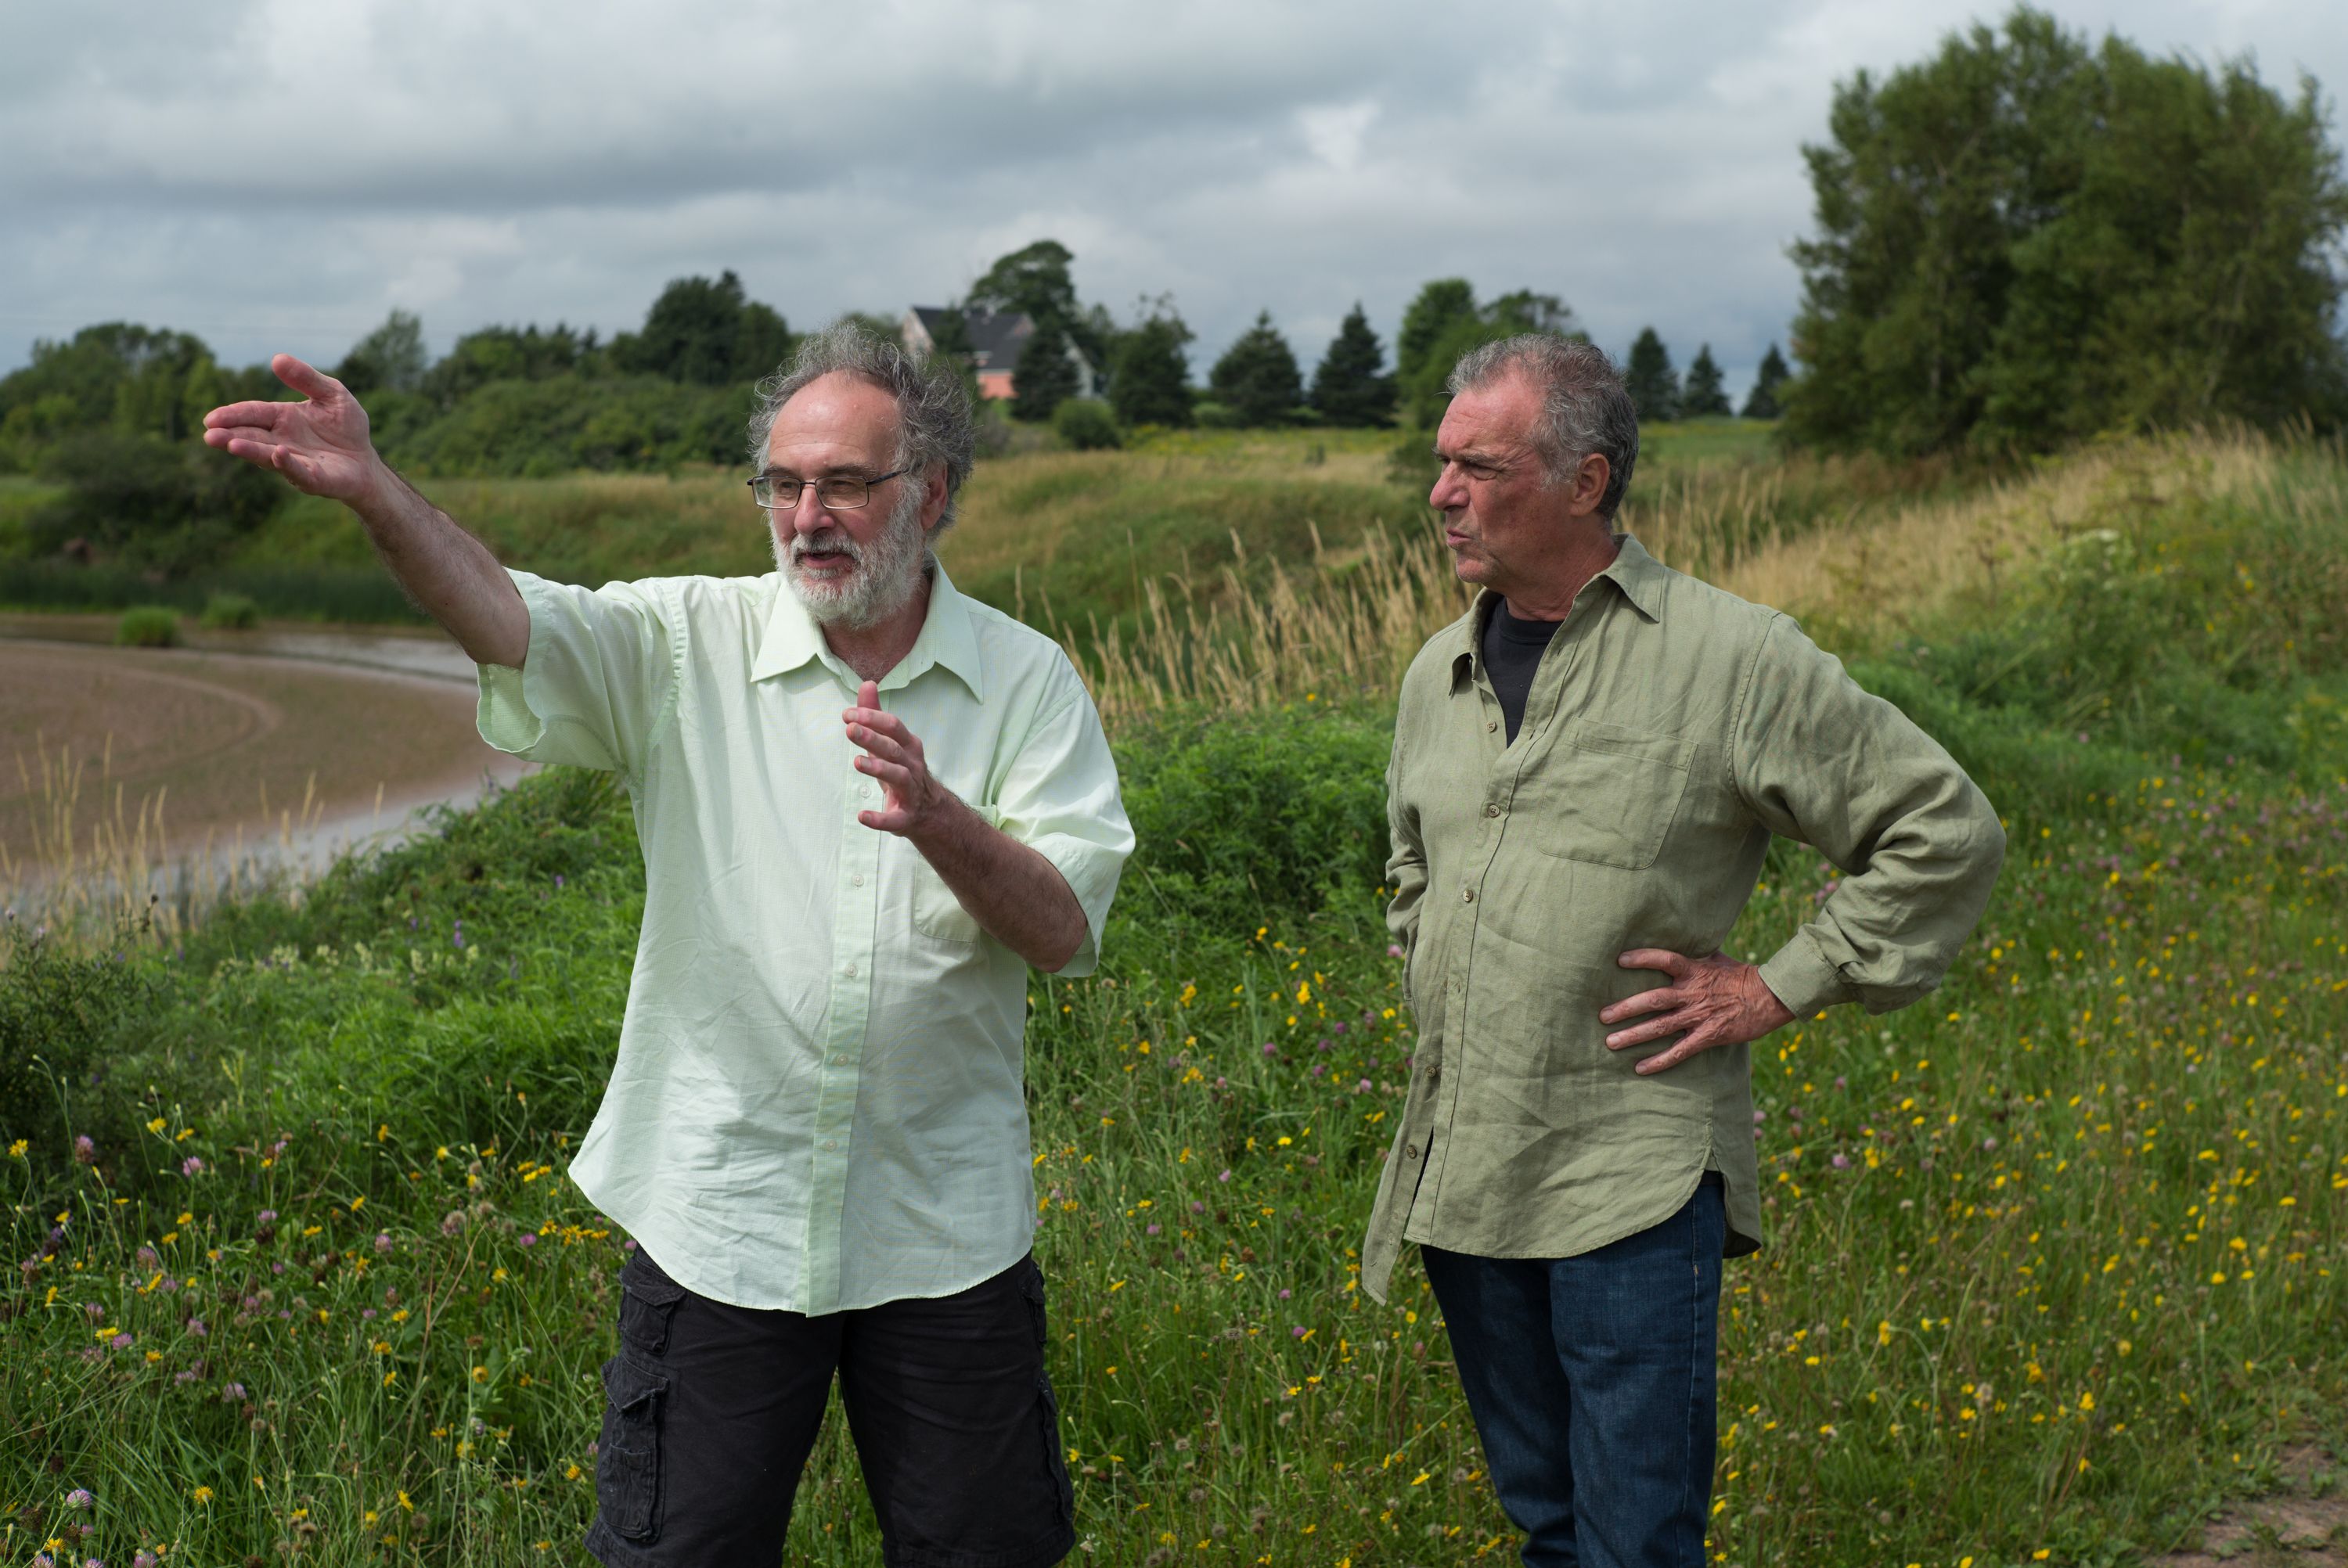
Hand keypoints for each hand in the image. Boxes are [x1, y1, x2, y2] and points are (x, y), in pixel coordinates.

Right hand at [201, 354, 385, 505]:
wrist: (366, 462)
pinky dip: (287, 464)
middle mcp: (281, 441)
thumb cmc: (346, 428)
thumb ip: (307, 378)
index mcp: (282, 418)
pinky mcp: (314, 479)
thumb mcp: (332, 394)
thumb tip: (277, 358)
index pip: (253, 413)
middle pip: (252, 436)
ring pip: (267, 456)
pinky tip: (278, 454)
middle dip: (230, 436)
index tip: (211, 418)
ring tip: (230, 445)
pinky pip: (298, 472)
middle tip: (209, 435)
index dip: (233, 415)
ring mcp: (295, 462)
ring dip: (249, 450)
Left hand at [844, 680, 946, 834]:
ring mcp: (911, 791)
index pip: (894, 727)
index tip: (847, 715)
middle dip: (873, 738)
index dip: (872, 719)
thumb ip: (876, 715)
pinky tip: (862, 816)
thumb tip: (867, 683)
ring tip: (857, 762)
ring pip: (897, 777)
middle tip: (850, 729)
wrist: (929, 810)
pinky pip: (894, 819)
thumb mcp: (891, 742)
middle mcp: (913, 766)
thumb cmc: (903, 769)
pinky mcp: (905, 817)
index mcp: (909, 746)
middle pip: (894, 749)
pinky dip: (879, 819)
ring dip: (877, 769)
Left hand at [1601, 949, 1794, 1075]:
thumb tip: (1677, 936)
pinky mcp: (1709, 1036)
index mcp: (1694, 971)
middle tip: (1602, 1016)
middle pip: (1653, 999)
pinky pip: (1680, 1051)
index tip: (1619, 960)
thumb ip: (1693, 952)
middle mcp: (1693, 993)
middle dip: (1626, 1008)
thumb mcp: (1716, 957)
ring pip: (1661, 1027)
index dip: (1642, 958)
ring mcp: (1700, 1016)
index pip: (1664, 959)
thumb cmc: (1741, 975)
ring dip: (1634, 1035)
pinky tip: (1639, 1068)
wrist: (1771, 997)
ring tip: (1610, 1042)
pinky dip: (1659, 1061)